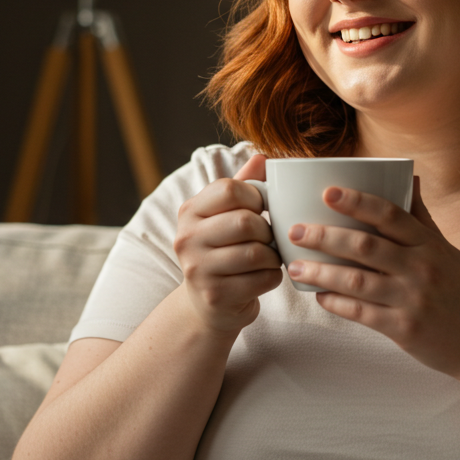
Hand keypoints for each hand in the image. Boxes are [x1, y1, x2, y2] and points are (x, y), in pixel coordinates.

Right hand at [173, 154, 282, 332]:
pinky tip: (264, 276)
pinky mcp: (215, 296)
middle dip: (267, 231)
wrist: (207, 303)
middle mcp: (187, 238)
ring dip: (273, 256)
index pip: (229, 189)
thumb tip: (263, 157)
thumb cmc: (223, 250)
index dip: (255, 197)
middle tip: (268, 238)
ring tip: (269, 257)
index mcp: (190, 211)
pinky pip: (262, 279)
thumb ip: (244, 185)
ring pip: (256, 253)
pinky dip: (273, 277)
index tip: (260, 209)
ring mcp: (198, 269)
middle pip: (245, 222)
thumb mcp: (226, 215)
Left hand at [284, 177, 459, 381]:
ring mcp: (413, 300)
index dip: (357, 201)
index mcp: (430, 245)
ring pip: (357, 281)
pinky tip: (319, 295)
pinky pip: (362, 313)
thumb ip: (422, 218)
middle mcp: (422, 268)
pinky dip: (337, 303)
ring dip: (321, 271)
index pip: (390, 215)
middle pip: (365, 245)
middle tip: (294, 230)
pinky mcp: (405, 330)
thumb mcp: (449, 251)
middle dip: (325, 236)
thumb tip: (409, 178)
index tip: (327, 192)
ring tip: (294, 266)